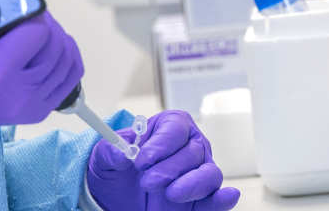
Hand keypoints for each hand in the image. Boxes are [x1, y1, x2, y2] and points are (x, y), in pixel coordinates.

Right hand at [0, 0, 81, 131]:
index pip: (35, 33)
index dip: (26, 14)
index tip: (8, 14)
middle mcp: (18, 96)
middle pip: (55, 44)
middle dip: (41, 24)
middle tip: (18, 20)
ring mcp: (32, 106)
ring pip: (66, 57)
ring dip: (53, 38)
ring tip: (28, 34)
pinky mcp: (40, 111)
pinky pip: (71, 74)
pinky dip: (65, 55)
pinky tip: (45, 48)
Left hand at [87, 110, 240, 210]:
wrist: (117, 198)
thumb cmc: (118, 169)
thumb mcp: (104, 157)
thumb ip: (109, 150)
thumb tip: (121, 152)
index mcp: (169, 129)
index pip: (175, 128)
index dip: (161, 143)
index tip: (141, 159)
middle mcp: (190, 148)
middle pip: (194, 152)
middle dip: (169, 168)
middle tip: (147, 181)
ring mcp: (198, 174)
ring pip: (210, 174)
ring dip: (191, 184)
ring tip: (170, 194)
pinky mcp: (202, 200)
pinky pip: (218, 199)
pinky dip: (222, 199)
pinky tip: (225, 196)